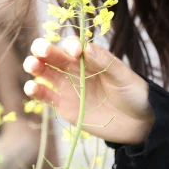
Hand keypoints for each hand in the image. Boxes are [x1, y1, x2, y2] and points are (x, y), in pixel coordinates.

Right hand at [23, 38, 153, 144]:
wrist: (137, 122)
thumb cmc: (132, 92)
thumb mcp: (122, 75)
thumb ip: (104, 62)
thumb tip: (85, 47)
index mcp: (90, 57)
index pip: (73, 45)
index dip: (71, 45)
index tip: (75, 51)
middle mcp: (75, 68)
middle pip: (53, 55)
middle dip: (43, 49)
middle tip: (41, 51)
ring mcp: (68, 86)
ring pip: (45, 72)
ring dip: (35, 66)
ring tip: (32, 65)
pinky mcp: (64, 106)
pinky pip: (46, 96)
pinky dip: (36, 90)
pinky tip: (32, 87)